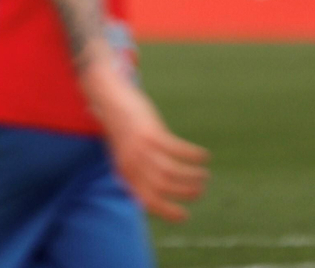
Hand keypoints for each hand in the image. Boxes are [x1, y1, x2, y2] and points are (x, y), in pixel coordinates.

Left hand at [83, 59, 208, 221]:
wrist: (109, 99)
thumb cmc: (120, 127)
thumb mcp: (122, 154)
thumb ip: (134, 172)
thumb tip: (149, 195)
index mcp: (125, 173)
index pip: (148, 201)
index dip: (168, 212)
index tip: (186, 216)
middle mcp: (133, 163)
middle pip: (164, 188)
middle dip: (186, 192)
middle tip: (200, 189)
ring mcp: (142, 148)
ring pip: (173, 172)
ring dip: (193, 176)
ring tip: (205, 175)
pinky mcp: (151, 133)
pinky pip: (178, 150)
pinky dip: (194, 155)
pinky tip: (204, 155)